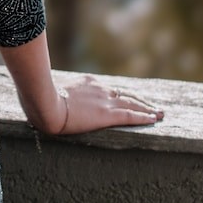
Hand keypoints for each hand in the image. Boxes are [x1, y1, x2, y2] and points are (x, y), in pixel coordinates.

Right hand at [49, 74, 163, 134]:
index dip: (123, 95)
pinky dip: (144, 117)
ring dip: (148, 109)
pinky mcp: (107, 115)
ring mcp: (105, 102)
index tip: (130, 98)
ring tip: (160, 114)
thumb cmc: (42, 97)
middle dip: (141, 101)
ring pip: (133, 104)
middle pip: (126, 95)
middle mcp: (100, 90)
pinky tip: (154, 119)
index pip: (110, 89)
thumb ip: (57, 92)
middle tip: (154, 107)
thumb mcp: (51, 90)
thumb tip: (47, 94)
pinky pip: (131, 116)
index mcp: (88, 83)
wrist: (45, 102)